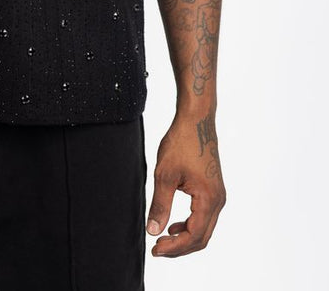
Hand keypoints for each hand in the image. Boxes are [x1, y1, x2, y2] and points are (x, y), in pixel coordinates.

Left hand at [146, 110, 225, 256]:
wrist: (196, 120)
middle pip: (202, 237)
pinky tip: (173, 224)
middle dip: (179, 247)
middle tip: (157, 249)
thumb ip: (160, 205)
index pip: (193, 236)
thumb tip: (152, 230)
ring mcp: (218, 195)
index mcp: (209, 200)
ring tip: (163, 239)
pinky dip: (190, 225)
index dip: (174, 247)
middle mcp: (218, 201)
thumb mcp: (165, 175)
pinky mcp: (213, 189)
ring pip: (204, 228)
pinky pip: (204, 216)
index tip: (155, 249)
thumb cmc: (181, 143)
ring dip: (185, 238)